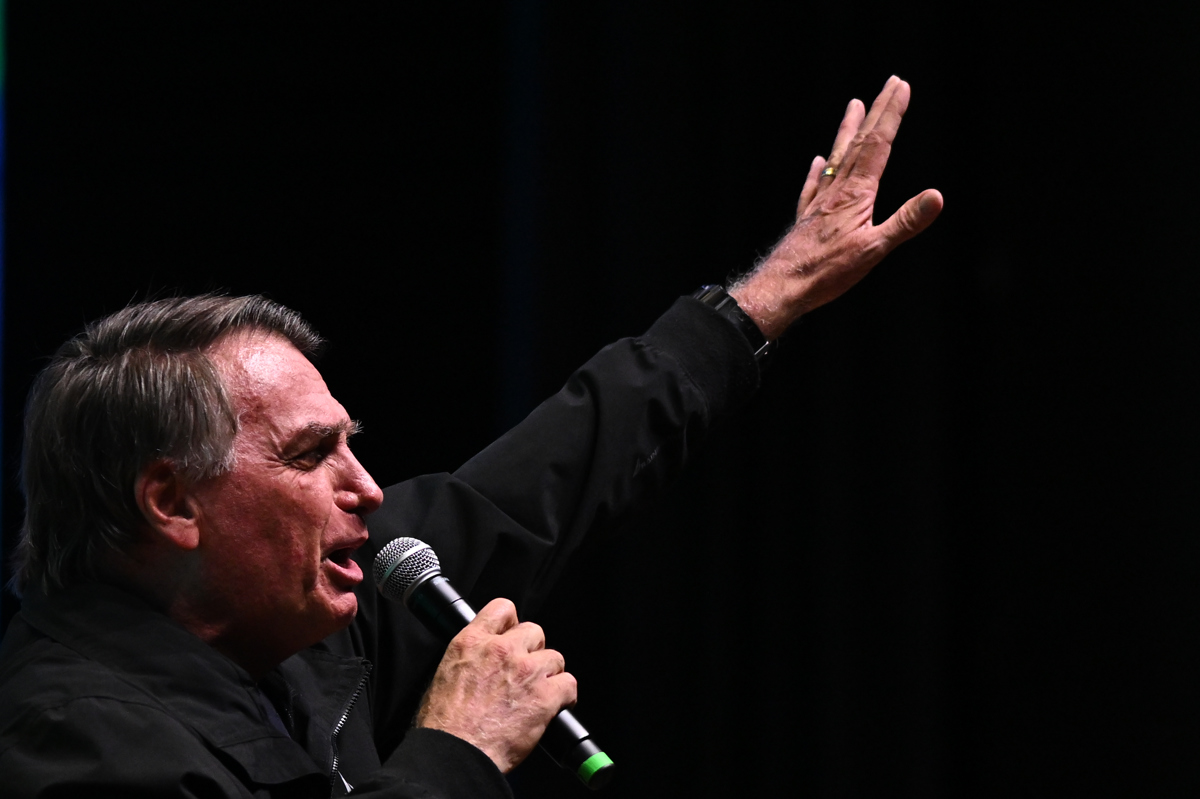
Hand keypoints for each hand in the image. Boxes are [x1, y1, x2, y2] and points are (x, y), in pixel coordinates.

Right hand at [415, 598, 576, 772]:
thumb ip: (468, 661)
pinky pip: (569, 684)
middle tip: (525, 671)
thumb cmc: (445, 725)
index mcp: (471, 642)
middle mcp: (501, 650)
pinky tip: (556, 705)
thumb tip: (479, 665)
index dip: (512, 622)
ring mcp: (526, 671)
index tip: (513, 634)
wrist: (456, 753)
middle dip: (532, 651)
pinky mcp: (544, 695)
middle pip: (534, 632)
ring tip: (539, 692)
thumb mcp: (444, 676)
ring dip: (549, 674)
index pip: (502, 609)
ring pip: (555, 657)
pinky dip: (565, 695)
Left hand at [729, 75, 942, 338]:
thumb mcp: (873, 250)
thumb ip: (905, 222)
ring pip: (837, 158)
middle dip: (877, 112)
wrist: (781, 287)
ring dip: (847, 131)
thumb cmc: (826, 272)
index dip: (891, 114)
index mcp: (856, 195)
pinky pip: (813, 187)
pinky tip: (818, 162)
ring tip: (853, 106)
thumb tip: (937, 196)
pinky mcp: (806, 219)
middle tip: (889, 82)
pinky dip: (819, 171)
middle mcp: (836, 191)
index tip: (901, 86)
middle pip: (860, 143)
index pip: (879, 145)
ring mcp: (819, 204)